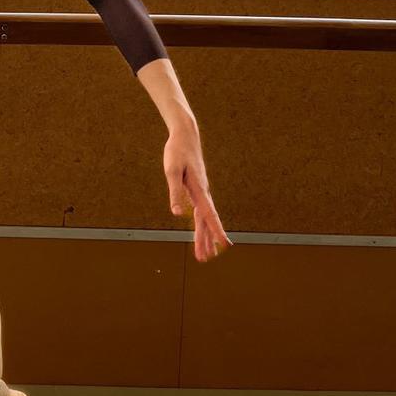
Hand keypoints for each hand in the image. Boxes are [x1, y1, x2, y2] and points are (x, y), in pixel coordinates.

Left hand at [164, 129, 230, 263]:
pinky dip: (200, 224)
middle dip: (206, 240)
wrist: (186, 136)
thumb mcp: (171, 170)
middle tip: (205, 259)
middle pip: (206, 221)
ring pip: (204, 218)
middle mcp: (203, 193)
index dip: (215, 231)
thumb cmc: (177, 151)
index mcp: (199, 190)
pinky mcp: (197, 189)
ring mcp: (201, 191)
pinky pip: (200, 211)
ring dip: (204, 235)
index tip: (223, 245)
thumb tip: (176, 212)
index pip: (208, 215)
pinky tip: (200, 232)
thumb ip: (174, 192)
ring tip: (204, 253)